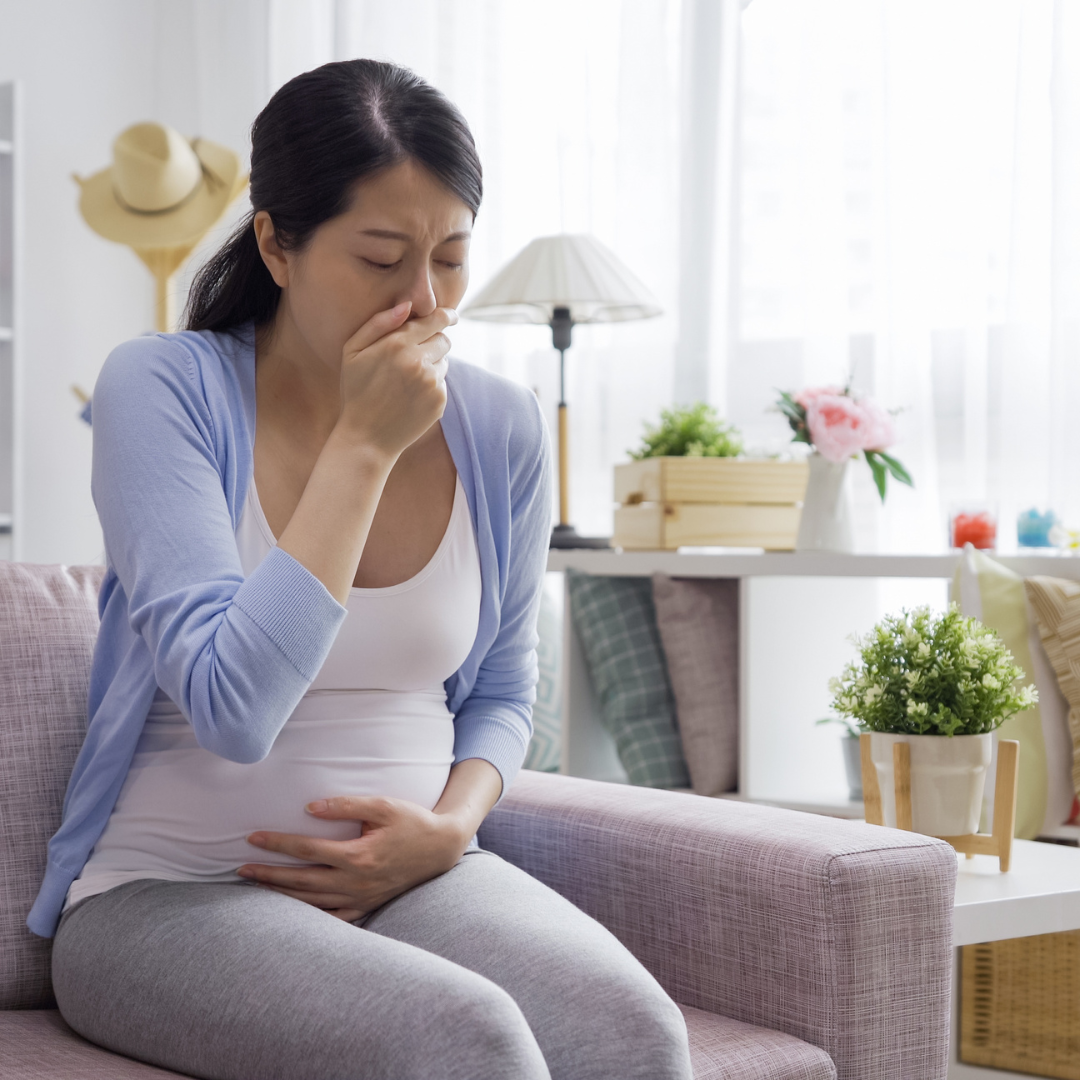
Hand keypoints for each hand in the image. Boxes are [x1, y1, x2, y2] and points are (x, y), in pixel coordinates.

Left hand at [237, 795, 469, 922]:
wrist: (440, 848)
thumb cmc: (412, 821)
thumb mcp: (383, 805)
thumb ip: (346, 805)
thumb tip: (310, 808)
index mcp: (359, 855)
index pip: (307, 850)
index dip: (278, 843)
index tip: (253, 838)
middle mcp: (356, 882)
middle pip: (301, 881)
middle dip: (268, 875)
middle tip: (241, 870)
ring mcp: (361, 899)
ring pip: (311, 903)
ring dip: (281, 895)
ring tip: (256, 888)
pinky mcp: (367, 907)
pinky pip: (331, 919)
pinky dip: (308, 917)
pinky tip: (290, 914)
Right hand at [335, 302, 456, 458]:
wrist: (366, 437)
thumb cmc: (356, 391)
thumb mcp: (352, 351)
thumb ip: (378, 323)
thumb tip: (408, 306)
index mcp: (397, 344)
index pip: (435, 320)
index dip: (446, 315)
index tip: (452, 315)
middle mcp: (418, 361)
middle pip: (444, 339)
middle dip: (434, 342)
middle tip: (415, 355)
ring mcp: (431, 382)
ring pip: (444, 361)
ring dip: (431, 364)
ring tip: (406, 381)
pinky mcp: (439, 400)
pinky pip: (442, 382)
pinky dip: (431, 385)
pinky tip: (411, 397)